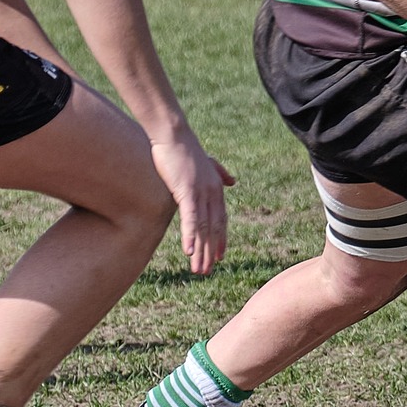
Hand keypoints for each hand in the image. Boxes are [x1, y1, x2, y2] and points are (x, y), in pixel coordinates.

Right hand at [150, 136, 234, 275]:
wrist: (173, 134)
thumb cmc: (184, 149)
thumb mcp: (206, 163)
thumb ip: (220, 173)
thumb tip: (232, 181)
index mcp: (216, 189)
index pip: (220, 220)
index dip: (220, 239)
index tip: (220, 257)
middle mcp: (213, 193)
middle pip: (213, 229)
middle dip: (211, 251)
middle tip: (208, 271)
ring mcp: (201, 193)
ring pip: (203, 228)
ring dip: (201, 251)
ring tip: (199, 270)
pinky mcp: (187, 191)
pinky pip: (191, 219)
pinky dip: (190, 236)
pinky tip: (190, 252)